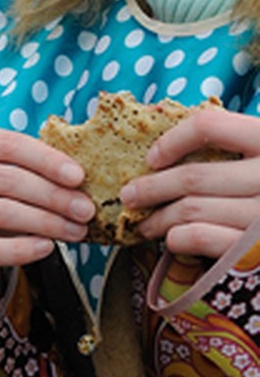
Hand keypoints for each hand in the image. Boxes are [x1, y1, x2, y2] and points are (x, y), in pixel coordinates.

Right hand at [0, 124, 94, 323]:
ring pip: (1, 213)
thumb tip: (80, 177)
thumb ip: (33, 166)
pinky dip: (24, 249)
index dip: (46, 159)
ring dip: (47, 222)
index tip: (78, 176)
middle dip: (54, 195)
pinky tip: (47, 247)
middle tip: (86, 210)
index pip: (8, 144)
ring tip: (76, 230)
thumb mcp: (5, 170)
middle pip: (7, 179)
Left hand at [122, 104, 259, 259]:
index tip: (152, 158)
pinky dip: (177, 237)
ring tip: (146, 223)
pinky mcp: (254, 249)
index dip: (173, 140)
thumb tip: (160, 127)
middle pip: (192, 176)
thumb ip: (228, 142)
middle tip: (129, 195)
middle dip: (151, 188)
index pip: (210, 126)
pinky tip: (172, 238)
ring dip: (159, 217)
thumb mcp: (258, 155)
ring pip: (191, 209)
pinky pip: (200, 237)